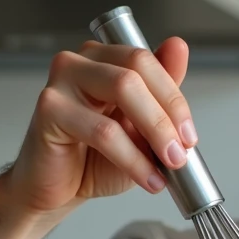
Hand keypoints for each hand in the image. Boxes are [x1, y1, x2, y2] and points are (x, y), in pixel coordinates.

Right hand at [4, 37, 198, 217]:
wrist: (59, 190)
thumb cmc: (95, 158)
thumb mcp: (141, 126)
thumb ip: (160, 92)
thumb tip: (178, 48)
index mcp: (105, 59)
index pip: (147, 61)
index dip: (174, 99)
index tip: (189, 134)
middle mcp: (81, 61)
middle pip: (136, 70)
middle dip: (167, 115)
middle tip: (181, 151)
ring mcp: (62, 79)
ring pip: (123, 89)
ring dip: (156, 133)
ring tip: (169, 165)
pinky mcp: (49, 108)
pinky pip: (103, 131)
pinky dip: (133, 159)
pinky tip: (147, 178)